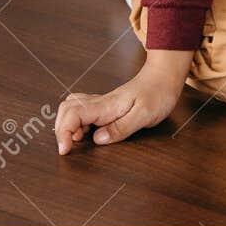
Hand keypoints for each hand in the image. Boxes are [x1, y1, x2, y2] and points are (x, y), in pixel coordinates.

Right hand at [54, 50, 190, 153]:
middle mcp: (100, 102)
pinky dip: (76, 122)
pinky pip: (81, 110)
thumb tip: (97, 139)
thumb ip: (122, 127)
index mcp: (106, 105)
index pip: (72, 115)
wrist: (165, 76)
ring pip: (71, 108)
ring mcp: (101, 102)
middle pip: (66, 110)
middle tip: (69, 147)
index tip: (65, 150)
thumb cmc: (158, 93)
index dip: (63, 133)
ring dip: (67, 125)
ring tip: (78, 140)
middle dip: (61, 130)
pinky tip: (87, 132)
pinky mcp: (105, 105)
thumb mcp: (145, 114)